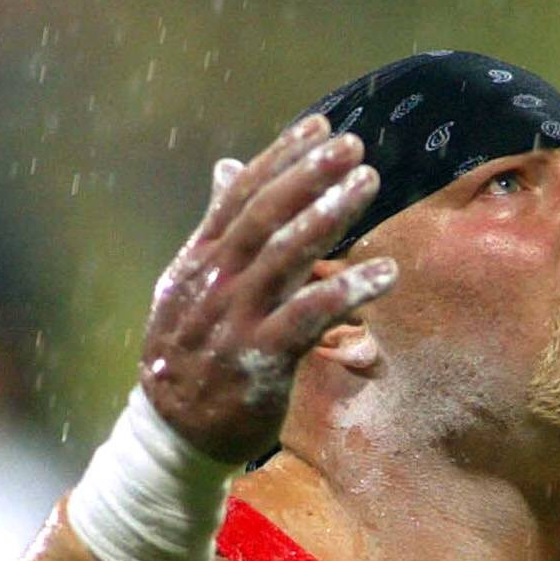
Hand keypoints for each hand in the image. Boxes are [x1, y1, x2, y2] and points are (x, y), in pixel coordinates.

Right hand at [138, 116, 398, 462]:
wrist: (174, 433)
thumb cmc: (194, 356)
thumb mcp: (191, 286)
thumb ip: (217, 230)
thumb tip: (227, 169)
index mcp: (198, 260)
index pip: (239, 195)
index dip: (280, 157)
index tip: (320, 127)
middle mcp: (214, 281)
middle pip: (264, 215)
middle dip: (310, 175)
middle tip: (353, 148)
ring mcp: (235, 319)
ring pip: (286, 255)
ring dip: (331, 216)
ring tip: (368, 187)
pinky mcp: (260, 357)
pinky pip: (309, 314)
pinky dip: (349, 289)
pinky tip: (386, 273)